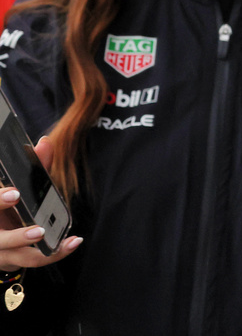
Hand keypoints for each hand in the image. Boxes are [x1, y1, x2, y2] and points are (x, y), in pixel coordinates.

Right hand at [0, 138, 80, 270]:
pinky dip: (55, 253)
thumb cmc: (6, 208)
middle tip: (38, 230)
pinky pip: (34, 260)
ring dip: (38, 250)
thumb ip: (33, 168)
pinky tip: (73, 242)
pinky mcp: (13, 260)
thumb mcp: (16, 187)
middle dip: (17, 235)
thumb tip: (45, 143)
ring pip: (17, 254)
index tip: (15, 194)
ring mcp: (0, 250)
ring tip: (56, 238)